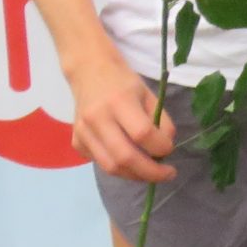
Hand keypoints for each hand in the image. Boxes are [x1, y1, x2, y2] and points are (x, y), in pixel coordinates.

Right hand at [69, 49, 175, 183]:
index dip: (161, 147)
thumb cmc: (123, 82)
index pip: (142, 134)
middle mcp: (97, 118)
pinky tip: (130, 161)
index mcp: (119, 101)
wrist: (88, 71)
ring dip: (134, 175)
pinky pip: (100, 162)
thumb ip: (161, 121)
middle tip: (167, 174)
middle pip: (124, 157)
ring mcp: (83, 132)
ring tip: (151, 173)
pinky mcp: (76, 141)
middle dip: (150, 172)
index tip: (170, 149)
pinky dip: (118, 167)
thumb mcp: (149, 94)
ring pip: (110, 166)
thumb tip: (165, 149)